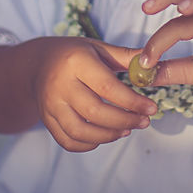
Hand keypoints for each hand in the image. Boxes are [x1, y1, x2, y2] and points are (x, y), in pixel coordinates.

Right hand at [31, 37, 156, 151]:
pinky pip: (68, 141)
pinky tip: (106, 135)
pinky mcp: (46, 120)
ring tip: (127, 129)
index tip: (151, 108)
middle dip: (125, 121)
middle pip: (95, 112)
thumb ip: (126, 57)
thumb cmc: (75, 54)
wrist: (38, 63)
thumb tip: (154, 63)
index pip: (107, 87)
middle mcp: (60, 85)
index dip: (132, 102)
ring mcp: (51, 105)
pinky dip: (90, 145)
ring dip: (109, 136)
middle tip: (144, 122)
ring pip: (80, 131)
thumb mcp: (99, 48)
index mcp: (76, 62)